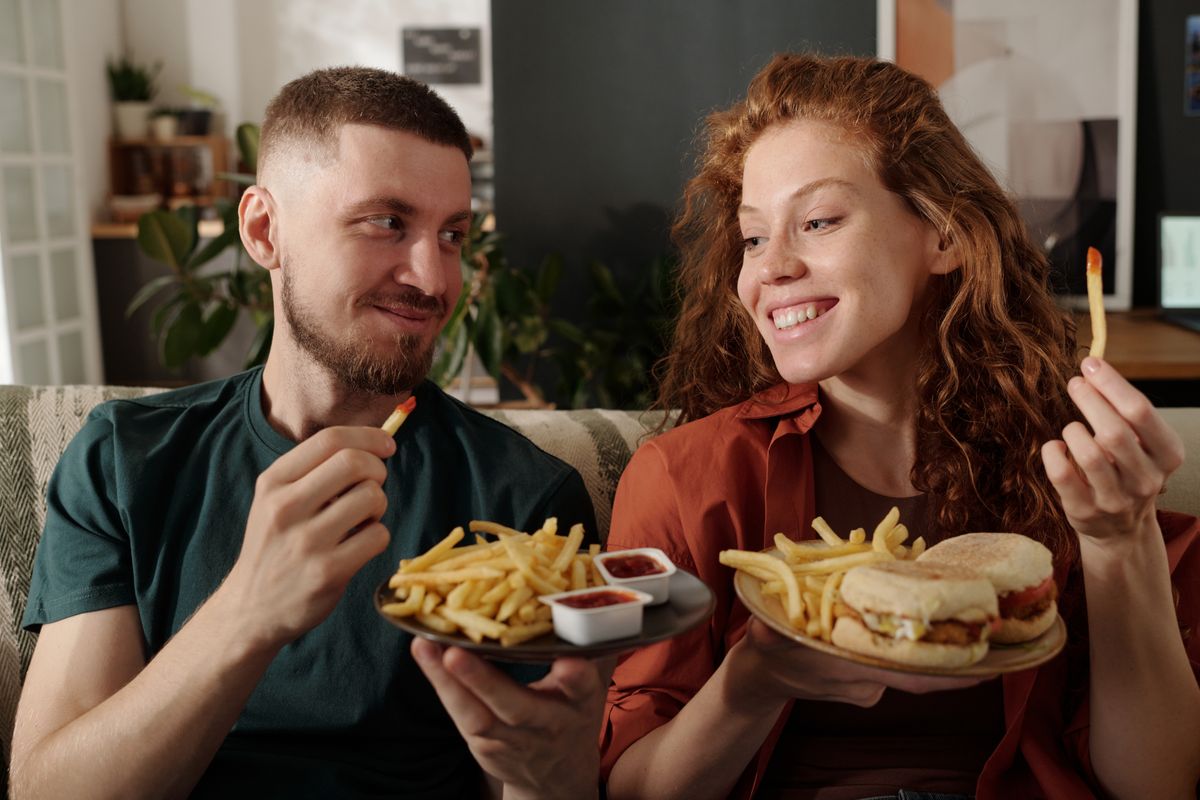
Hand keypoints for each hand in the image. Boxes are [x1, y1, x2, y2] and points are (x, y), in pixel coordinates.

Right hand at [222, 426, 394, 649]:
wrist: (251, 609)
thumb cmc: (275, 546)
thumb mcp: (274, 500)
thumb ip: (312, 471)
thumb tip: (370, 445)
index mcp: (273, 482)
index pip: (330, 440)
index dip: (369, 436)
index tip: (386, 445)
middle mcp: (286, 507)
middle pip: (355, 462)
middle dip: (377, 469)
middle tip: (373, 486)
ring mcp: (307, 541)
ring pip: (372, 497)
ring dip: (379, 505)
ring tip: (363, 519)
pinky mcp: (328, 571)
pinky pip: (378, 535)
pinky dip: (378, 536)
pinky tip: (360, 544)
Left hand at [411, 638, 611, 799]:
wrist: (556, 776)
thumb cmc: (573, 713)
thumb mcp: (591, 687)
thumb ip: (593, 648)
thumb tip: (599, 594)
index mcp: (579, 701)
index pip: (580, 688)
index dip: (574, 677)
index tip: (569, 663)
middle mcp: (546, 722)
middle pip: (515, 706)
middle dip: (484, 682)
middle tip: (455, 653)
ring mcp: (513, 739)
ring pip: (476, 715)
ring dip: (446, 681)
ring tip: (425, 646)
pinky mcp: (485, 746)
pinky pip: (460, 715)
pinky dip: (441, 684)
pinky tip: (424, 653)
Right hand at [731, 618, 986, 708]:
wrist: (762, 679)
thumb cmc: (768, 652)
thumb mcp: (765, 637)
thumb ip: (770, 632)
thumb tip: (768, 624)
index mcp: (849, 670)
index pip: (907, 675)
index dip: (947, 673)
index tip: (985, 667)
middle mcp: (866, 681)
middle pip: (921, 673)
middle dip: (958, 659)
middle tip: (994, 634)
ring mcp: (867, 684)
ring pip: (908, 666)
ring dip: (930, 646)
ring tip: (959, 614)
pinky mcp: (866, 679)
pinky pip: (892, 661)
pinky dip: (903, 644)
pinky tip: (911, 614)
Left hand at [1041, 357, 1184, 546]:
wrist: (1121, 528)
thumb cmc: (1127, 469)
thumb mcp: (1141, 443)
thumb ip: (1124, 411)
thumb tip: (1092, 368)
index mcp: (1167, 455)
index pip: (1140, 411)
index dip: (1112, 383)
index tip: (1090, 364)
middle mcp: (1146, 479)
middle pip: (1114, 431)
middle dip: (1089, 400)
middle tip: (1075, 383)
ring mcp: (1116, 499)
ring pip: (1089, 454)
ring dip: (1073, 430)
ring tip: (1072, 427)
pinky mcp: (1084, 511)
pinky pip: (1062, 474)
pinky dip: (1052, 453)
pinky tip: (1055, 447)